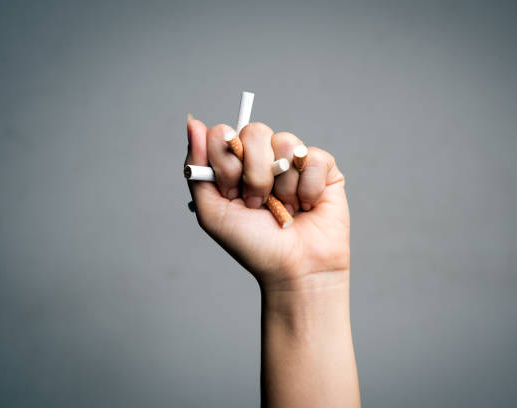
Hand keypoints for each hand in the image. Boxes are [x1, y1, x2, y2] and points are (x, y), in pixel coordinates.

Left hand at [185, 119, 348, 290]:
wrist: (295, 269)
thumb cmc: (254, 245)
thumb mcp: (212, 212)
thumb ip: (197, 168)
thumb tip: (192, 122)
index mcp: (236, 164)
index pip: (223, 133)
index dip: (226, 162)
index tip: (231, 193)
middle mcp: (264, 158)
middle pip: (255, 131)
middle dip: (255, 174)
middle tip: (258, 204)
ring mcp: (294, 161)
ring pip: (286, 141)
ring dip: (283, 185)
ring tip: (286, 208)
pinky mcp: (323, 167)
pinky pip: (313, 157)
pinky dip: (307, 188)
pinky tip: (307, 206)